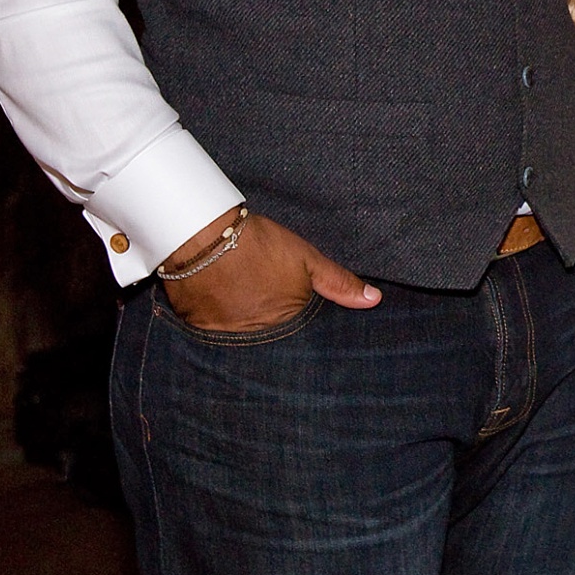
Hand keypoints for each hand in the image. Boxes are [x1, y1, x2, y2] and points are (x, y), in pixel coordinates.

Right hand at [161, 208, 379, 332]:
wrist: (205, 238)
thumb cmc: (259, 245)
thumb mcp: (306, 260)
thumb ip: (339, 283)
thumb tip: (374, 300)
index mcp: (288, 322)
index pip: (298, 334)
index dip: (293, 320)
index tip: (286, 307)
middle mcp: (260, 336)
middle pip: (270, 335)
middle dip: (269, 324)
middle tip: (259, 297)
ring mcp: (229, 335)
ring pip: (242, 335)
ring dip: (243, 322)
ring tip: (238, 296)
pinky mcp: (200, 329)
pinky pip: (213, 333)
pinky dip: (217, 320)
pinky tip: (218, 301)